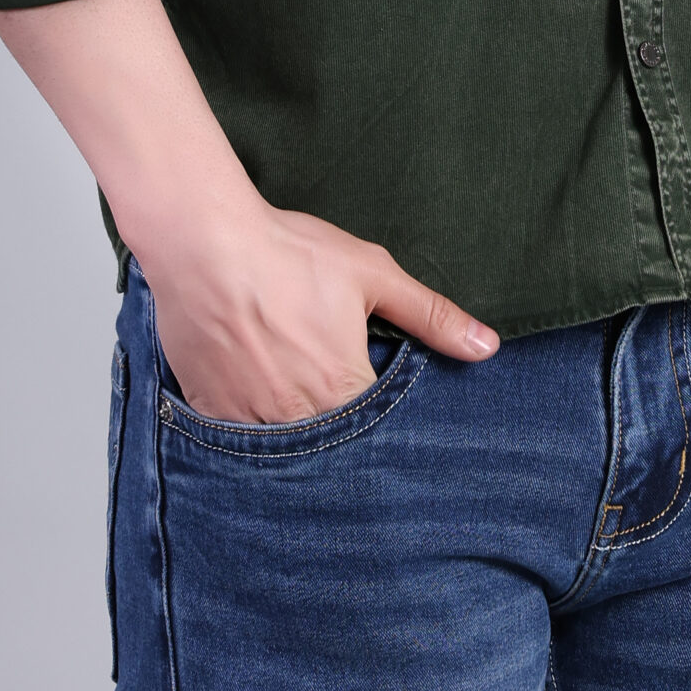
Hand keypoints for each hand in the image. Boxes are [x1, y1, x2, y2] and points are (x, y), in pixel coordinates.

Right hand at [138, 200, 499, 423]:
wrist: (204, 242)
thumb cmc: (289, 254)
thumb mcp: (371, 274)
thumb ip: (430, 316)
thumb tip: (487, 347)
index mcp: (344, 391)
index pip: (378, 430)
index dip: (377, 412)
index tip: (368, 393)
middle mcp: (298, 421)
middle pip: (330, 443)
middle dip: (334, 424)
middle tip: (320, 381)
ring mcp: (249, 425)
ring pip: (282, 448)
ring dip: (291, 427)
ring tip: (285, 384)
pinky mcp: (209, 415)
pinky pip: (235, 441)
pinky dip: (247, 422)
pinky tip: (249, 386)